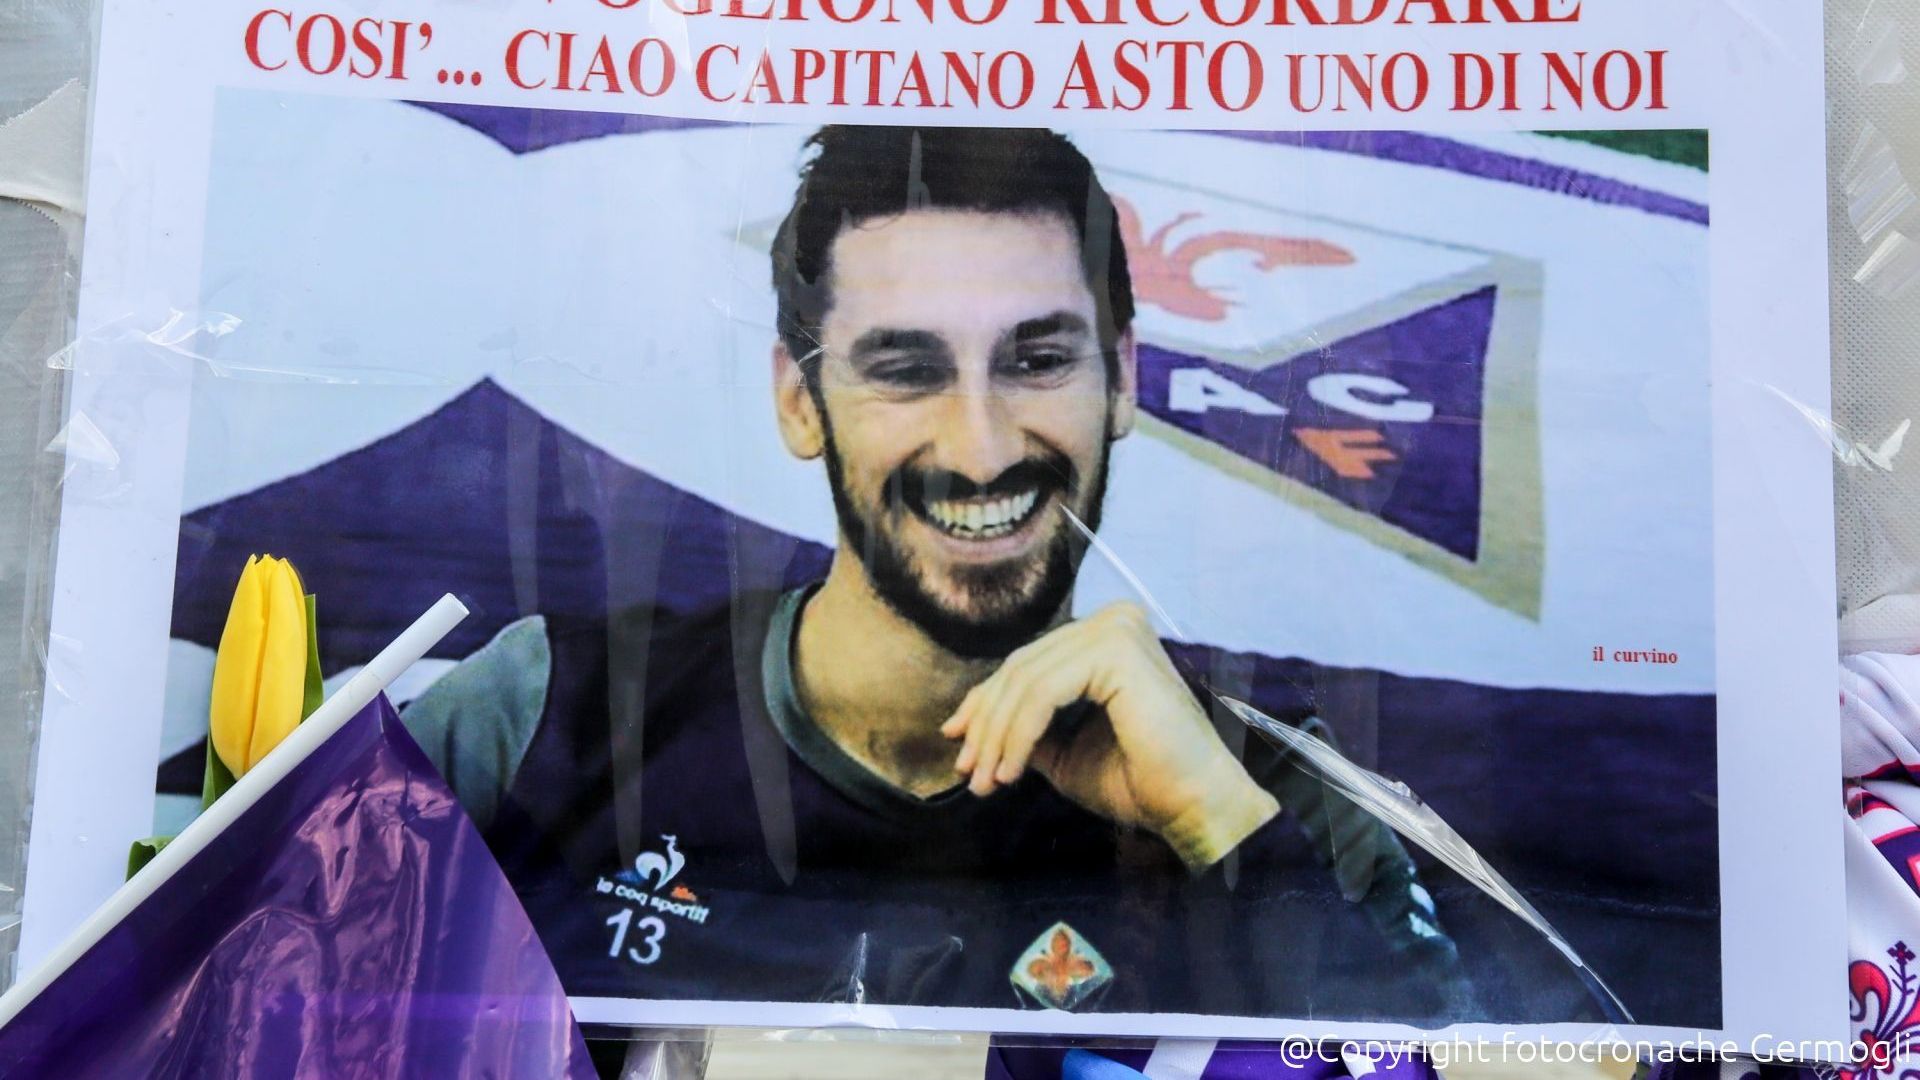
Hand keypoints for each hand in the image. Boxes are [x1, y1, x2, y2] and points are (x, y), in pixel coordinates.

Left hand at [940, 601, 1279, 867]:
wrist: (1193, 806)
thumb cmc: (1139, 782)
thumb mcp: (1064, 750)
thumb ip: (1025, 727)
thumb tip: (967, 724)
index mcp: (1107, 636)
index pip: (1029, 663)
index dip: (985, 704)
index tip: (956, 742)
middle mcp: (1113, 621)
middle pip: (1022, 668)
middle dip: (985, 723)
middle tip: (966, 772)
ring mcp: (1117, 629)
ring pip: (1026, 681)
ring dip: (996, 736)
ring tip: (985, 782)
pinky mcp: (1116, 652)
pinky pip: (1043, 694)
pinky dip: (1018, 735)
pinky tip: (1010, 772)